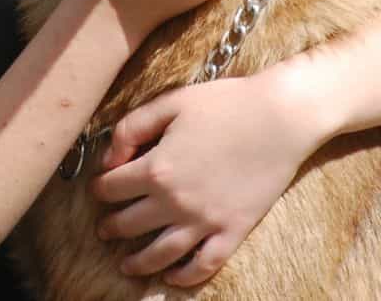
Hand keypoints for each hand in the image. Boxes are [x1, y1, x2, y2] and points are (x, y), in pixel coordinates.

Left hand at [89, 66, 319, 286]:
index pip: (111, 188)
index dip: (99, 188)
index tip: (100, 188)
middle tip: (104, 229)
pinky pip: (204, 265)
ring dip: (137, 263)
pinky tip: (172, 277)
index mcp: (157, 168)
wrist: (281, 117)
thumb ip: (132, 128)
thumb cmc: (226, 103)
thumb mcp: (171, 103)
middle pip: (129, 225)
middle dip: (111, 227)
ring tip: (126, 265)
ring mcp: (205, 220)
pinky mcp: (233, 230)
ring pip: (160, 254)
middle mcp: (175, 201)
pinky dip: (184, 276)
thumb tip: (109, 159)